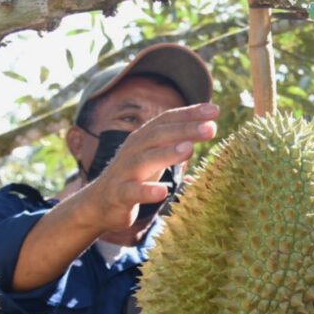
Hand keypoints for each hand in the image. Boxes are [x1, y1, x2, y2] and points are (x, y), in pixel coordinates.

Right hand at [86, 103, 218, 231]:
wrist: (98, 203)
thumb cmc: (135, 177)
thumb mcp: (157, 157)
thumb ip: (180, 144)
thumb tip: (211, 129)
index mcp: (144, 139)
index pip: (167, 120)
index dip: (189, 114)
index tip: (214, 110)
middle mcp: (134, 150)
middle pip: (159, 135)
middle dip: (184, 129)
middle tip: (210, 128)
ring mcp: (125, 171)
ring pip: (145, 159)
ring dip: (167, 153)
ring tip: (189, 150)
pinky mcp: (118, 194)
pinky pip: (132, 191)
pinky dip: (147, 191)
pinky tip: (163, 191)